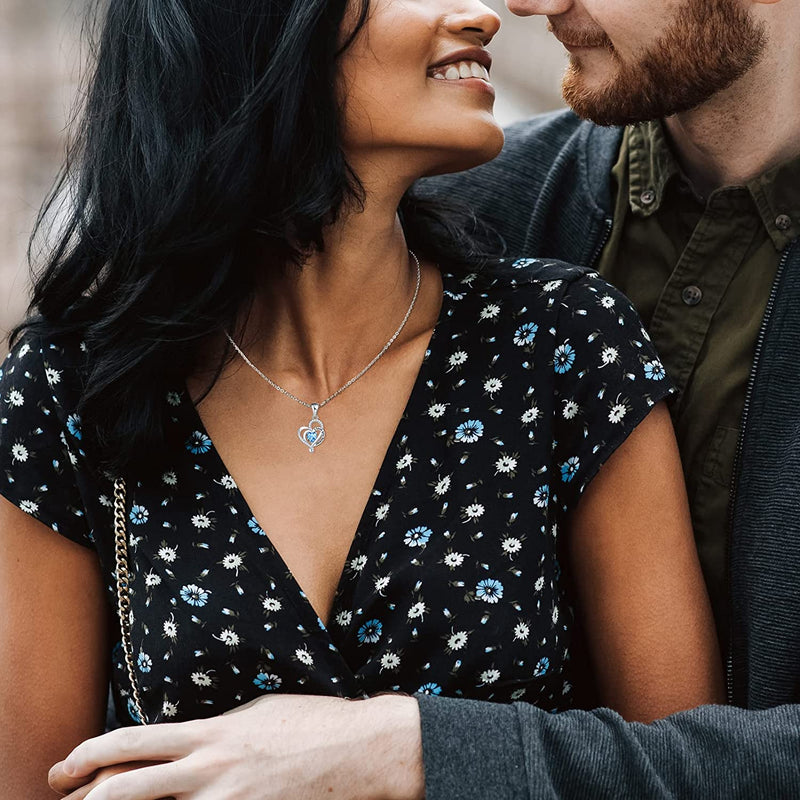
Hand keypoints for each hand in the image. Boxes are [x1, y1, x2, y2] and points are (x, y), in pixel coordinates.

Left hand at [48, 693, 424, 799]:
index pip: (133, 743)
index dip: (90, 754)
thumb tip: (186, 745)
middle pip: (129, 790)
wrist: (360, 748)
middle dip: (88, 799)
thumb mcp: (255, 714)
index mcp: (212, 733)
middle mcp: (212, 770)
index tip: (67, 766)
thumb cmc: (311, 721)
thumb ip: (215, 732)